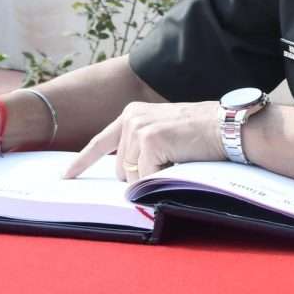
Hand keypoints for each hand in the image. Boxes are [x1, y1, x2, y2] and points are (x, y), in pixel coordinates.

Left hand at [66, 98, 224, 182]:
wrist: (228, 126)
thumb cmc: (201, 134)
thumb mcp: (163, 132)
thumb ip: (140, 145)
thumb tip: (124, 175)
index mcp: (131, 114)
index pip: (99, 142)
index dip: (81, 162)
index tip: (65, 176)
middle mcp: (131, 118)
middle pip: (118, 169)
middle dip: (140, 176)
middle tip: (169, 163)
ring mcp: (139, 129)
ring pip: (132, 177)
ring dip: (153, 177)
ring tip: (176, 159)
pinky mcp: (150, 141)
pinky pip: (147, 178)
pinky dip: (163, 178)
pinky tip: (180, 162)